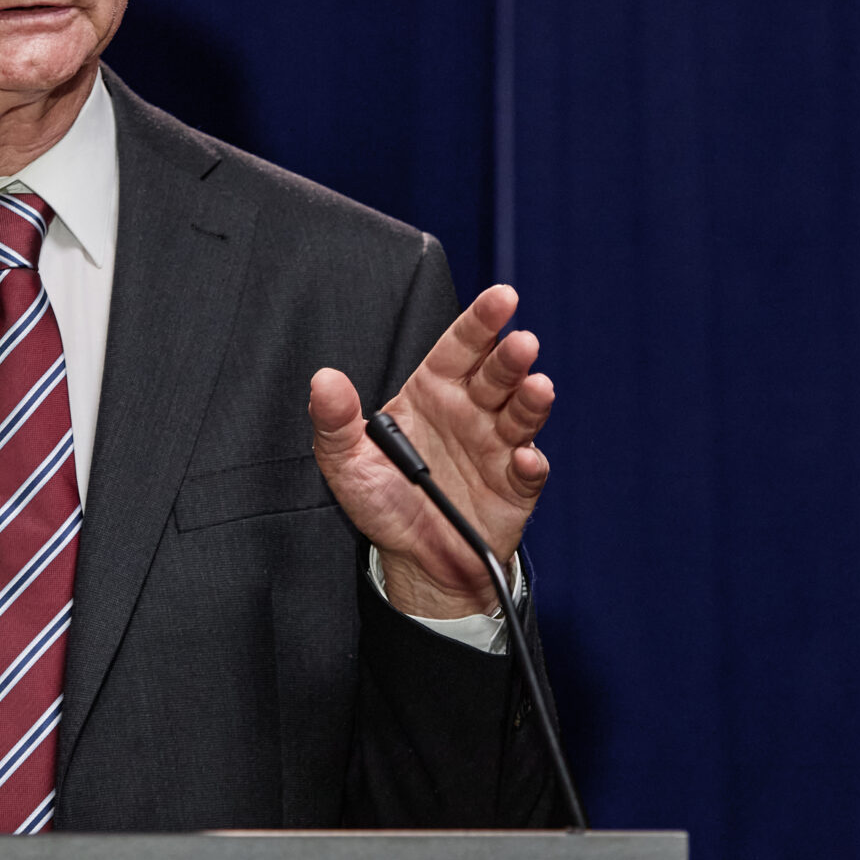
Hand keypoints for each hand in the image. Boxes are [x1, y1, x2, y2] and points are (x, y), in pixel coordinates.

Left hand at [308, 284, 552, 619]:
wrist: (416, 561)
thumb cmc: (384, 503)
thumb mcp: (346, 463)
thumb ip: (334, 420)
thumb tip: (323, 380)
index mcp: (433, 393)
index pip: (460, 347)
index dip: (481, 321)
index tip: (501, 298)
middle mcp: (470, 412)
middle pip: (497, 374)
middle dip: (511, 357)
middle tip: (521, 344)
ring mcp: (496, 447)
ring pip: (522, 413)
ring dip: (531, 399)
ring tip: (536, 388)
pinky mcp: (515, 485)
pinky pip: (529, 471)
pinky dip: (531, 464)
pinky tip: (524, 460)